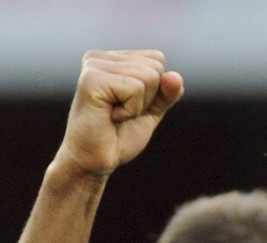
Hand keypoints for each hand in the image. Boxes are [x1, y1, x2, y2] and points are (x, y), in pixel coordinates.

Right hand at [54, 49, 183, 176]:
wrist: (94, 161)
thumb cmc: (118, 137)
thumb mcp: (150, 112)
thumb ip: (166, 93)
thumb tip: (176, 76)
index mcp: (113, 59)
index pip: (157, 59)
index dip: (155, 91)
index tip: (129, 106)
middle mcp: (100, 57)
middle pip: (155, 67)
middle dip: (148, 98)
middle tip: (121, 113)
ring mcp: (94, 65)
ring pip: (149, 77)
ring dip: (138, 106)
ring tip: (114, 115)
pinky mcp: (91, 79)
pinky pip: (136, 88)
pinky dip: (130, 110)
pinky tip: (110, 116)